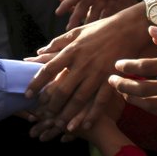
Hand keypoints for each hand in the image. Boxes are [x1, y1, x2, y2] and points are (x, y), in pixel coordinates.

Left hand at [25, 3, 150, 132]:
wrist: (129, 29)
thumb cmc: (101, 29)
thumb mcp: (77, 32)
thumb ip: (57, 43)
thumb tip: (39, 52)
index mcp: (72, 51)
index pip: (48, 69)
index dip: (37, 83)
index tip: (28, 94)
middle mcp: (82, 64)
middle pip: (62, 89)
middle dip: (51, 105)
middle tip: (43, 115)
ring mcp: (97, 73)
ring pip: (79, 99)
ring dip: (68, 114)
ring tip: (59, 125)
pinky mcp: (111, 80)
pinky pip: (100, 102)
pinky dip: (92, 115)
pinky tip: (85, 126)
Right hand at [56, 0, 156, 28]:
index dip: (68, 3)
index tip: (58, 13)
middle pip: (86, 3)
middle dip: (77, 15)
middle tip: (68, 28)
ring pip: (96, 7)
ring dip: (89, 17)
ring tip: (84, 30)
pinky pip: (110, 7)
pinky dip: (105, 15)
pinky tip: (102, 25)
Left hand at [111, 22, 156, 117]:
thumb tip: (151, 30)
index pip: (145, 67)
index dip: (128, 66)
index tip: (118, 63)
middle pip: (142, 89)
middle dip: (122, 85)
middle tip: (111, 80)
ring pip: (148, 104)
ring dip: (131, 98)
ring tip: (121, 91)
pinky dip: (146, 107)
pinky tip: (139, 101)